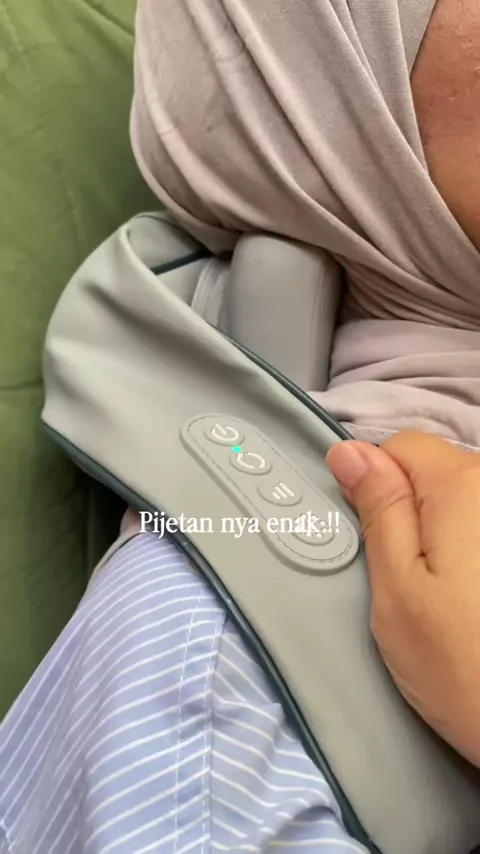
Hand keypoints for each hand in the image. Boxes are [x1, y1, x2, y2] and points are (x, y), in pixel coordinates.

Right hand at [326, 430, 479, 766]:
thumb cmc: (465, 669)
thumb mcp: (398, 590)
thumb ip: (377, 509)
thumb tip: (349, 451)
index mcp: (465, 486)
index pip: (400, 446)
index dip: (375, 486)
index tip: (376, 541)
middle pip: (437, 470)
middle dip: (413, 511)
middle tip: (412, 580)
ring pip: (464, 502)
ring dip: (447, 534)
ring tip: (452, 597)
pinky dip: (471, 552)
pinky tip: (476, 600)